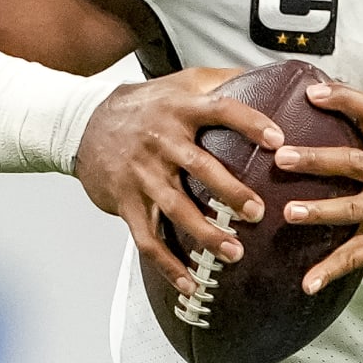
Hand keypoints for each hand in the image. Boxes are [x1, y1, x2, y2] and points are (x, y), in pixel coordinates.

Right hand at [73, 68, 283, 296]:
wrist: (84, 123)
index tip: (278, 139)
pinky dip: (168, 266)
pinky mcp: (126, 202)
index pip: (220, 110)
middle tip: (257, 212)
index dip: (249, 122)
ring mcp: (142, 175)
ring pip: (175, 208)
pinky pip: (148, 238)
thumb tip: (271, 76)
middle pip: (199, 167)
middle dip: (230, 191)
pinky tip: (190, 285)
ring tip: (234, 253)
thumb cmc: (144, 105)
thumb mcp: (179, 82)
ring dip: (205, 233)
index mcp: (180, 110)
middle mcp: (161, 142)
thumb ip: (221, 80)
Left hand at [275, 81, 362, 294]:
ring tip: (288, 213)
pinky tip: (307, 283)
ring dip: (318, 211)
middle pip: (351, 162)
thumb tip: (322, 114)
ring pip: (351, 209)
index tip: (311, 93)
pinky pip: (355, 257)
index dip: (342, 98)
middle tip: (282, 157)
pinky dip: (329, 270)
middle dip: (315, 159)